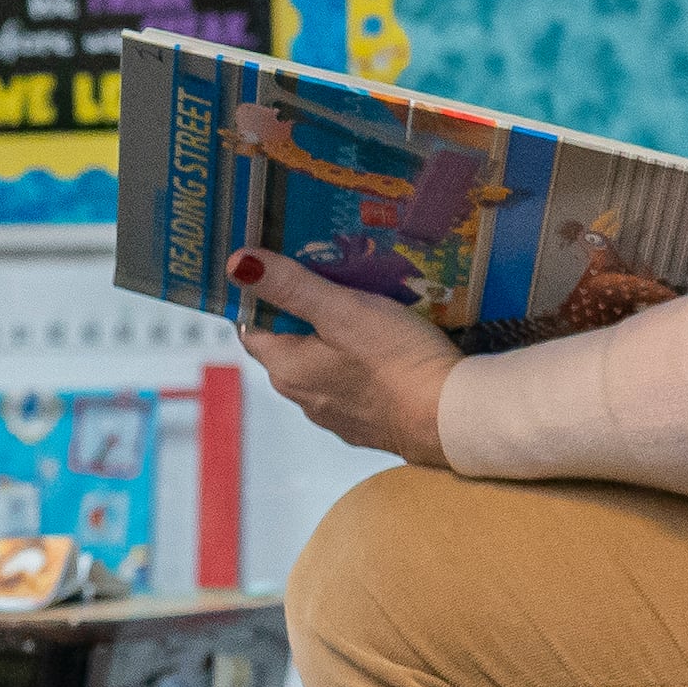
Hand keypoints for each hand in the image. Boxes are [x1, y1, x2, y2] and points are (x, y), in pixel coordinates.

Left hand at [235, 247, 463, 467]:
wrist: (450, 418)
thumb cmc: (397, 360)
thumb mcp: (343, 310)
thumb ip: (291, 287)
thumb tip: (237, 264)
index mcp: (286, 369)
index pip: (252, 327)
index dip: (261, 297)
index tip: (280, 269)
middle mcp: (302, 396)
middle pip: (288, 343)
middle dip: (302, 312)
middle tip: (329, 278)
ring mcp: (334, 413)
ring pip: (321, 363)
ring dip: (333, 337)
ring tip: (361, 307)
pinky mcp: (366, 422)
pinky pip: (351, 382)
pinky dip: (358, 362)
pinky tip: (383, 345)